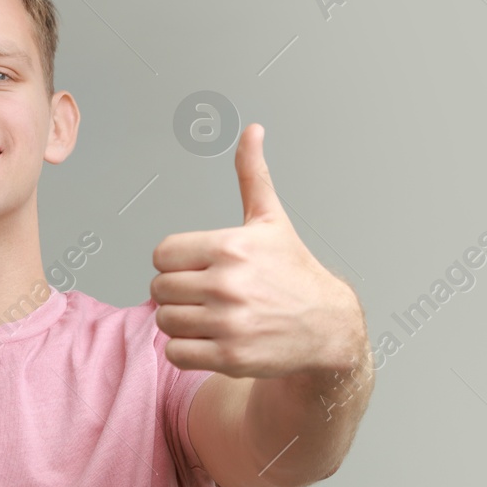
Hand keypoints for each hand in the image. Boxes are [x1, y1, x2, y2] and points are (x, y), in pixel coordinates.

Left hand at [151, 123, 359, 378]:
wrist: (327, 327)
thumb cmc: (293, 271)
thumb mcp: (271, 221)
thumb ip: (252, 175)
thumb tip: (252, 130)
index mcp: (231, 246)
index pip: (162, 253)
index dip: (175, 261)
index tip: (196, 267)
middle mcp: (228, 284)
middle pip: (159, 288)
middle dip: (176, 292)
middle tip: (204, 294)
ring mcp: (229, 322)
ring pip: (164, 321)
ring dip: (180, 321)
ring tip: (208, 316)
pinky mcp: (230, 356)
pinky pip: (176, 351)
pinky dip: (187, 349)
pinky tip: (211, 339)